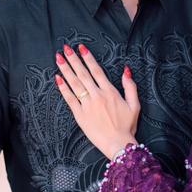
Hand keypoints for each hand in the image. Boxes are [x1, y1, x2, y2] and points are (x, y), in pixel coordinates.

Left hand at [55, 43, 140, 160]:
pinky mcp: (80, 115)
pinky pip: (70, 99)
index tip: (81, 48)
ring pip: (74, 84)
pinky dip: (63, 88)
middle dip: (73, 60)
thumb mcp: (134, 105)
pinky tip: (57, 78)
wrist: (118, 144)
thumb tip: (126, 70)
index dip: (88, 58)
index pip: (96, 70)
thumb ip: (130, 86)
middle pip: (83, 74)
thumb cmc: (127, 126)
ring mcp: (87, 105)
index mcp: (109, 92)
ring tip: (59, 58)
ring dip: (66, 70)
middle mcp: (97, 96)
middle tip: (65, 48)